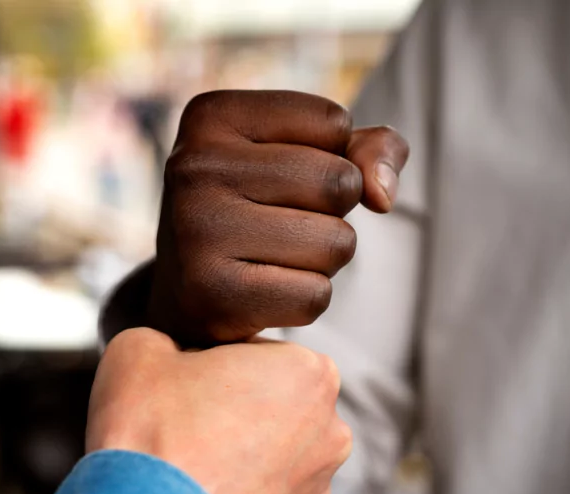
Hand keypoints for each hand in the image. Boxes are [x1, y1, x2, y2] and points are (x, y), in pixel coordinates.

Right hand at [87, 328, 351, 493]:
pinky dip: (240, 481)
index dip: (213, 357)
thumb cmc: (153, 434)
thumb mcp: (140, 347)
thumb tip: (168, 349)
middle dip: (233, 400)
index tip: (187, 378)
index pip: (256, 346)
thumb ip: (169, 332)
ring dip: (239, 442)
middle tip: (186, 415)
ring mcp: (318, 480)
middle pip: (271, 395)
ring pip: (272, 442)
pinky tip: (203, 482)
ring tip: (192, 452)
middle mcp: (329, 426)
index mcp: (310, 369)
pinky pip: (267, 484)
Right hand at [148, 90, 408, 344]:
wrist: (186, 293)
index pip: (334, 122)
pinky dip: (306, 300)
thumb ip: (369, 149)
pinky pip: (315, 296)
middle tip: (284, 223)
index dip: (333, 157)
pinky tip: (264, 293)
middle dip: (335, 211)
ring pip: (337, 243)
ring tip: (273, 257)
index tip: (281, 176)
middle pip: (339, 182)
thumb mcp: (307, 156)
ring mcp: (197, 231)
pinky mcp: (211, 294)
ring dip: (324, 258)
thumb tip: (382, 195)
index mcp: (210, 116)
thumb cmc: (259, 210)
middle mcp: (194, 166)